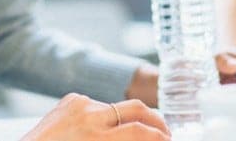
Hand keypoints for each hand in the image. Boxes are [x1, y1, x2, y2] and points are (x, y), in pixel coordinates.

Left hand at [22, 94, 168, 140]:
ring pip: (117, 107)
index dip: (160, 137)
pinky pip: (97, 105)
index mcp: (94, 138)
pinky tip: (99, 130)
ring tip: (130, 134)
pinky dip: (104, 116)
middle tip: (164, 133)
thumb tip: (146, 139)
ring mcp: (79, 103)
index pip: (140, 132)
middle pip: (136, 108)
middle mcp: (88, 116)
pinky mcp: (71, 99)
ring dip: (127, 120)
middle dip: (156, 120)